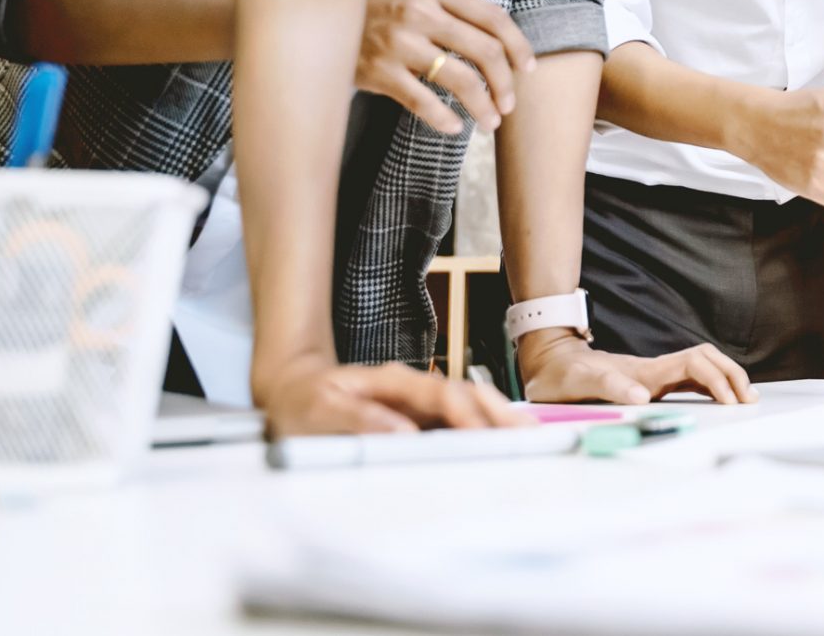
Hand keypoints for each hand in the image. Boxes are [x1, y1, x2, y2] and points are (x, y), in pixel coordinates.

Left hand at [258, 358, 533, 436]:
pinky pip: (457, 421)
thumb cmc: (303, 403)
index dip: (463, 412)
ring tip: (530, 439)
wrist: (293, 392)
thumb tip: (404, 433)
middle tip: (529, 434)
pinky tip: (504, 442)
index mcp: (390, 381)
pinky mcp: (419, 417)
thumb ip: (359, 419)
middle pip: (465, 394)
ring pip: (468, 406)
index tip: (481, 434)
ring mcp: (418, 402)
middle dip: (497, 412)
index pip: (438, 393)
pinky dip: (484, 429)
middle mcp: (411, 388)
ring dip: (498, 420)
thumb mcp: (320, 410)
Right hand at [357, 0, 534, 135]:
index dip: (518, 46)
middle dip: (505, 84)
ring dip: (483, 107)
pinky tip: (454, 127)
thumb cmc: (375, 9)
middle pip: (485, 51)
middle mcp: (419, 13)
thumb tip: (501, 44)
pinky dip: (445, 120)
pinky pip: (424, 102)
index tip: (527, 69)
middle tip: (508, 105)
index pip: (493, 17)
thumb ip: (452, 10)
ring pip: (461, 80)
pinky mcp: (379, 71)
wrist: (314, 16)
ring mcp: (398, 43)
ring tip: (488, 122)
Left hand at [515, 330, 755, 404]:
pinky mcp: (652, 381)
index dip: (717, 381)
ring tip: (745, 399)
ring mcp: (656, 374)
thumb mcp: (579, 382)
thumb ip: (610, 386)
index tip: (730, 403)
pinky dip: (712, 385)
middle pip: (708, 360)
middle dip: (732, 376)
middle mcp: (656, 370)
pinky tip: (720, 399)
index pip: (694, 366)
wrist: (550, 362)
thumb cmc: (563, 374)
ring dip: (726, 378)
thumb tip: (642, 397)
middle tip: (749, 401)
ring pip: (703, 367)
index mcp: (645, 371)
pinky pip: (691, 378)